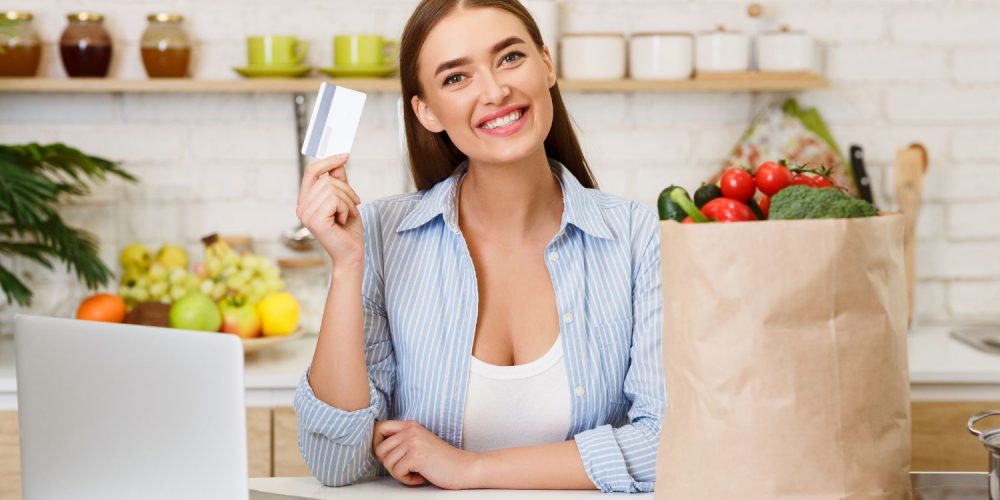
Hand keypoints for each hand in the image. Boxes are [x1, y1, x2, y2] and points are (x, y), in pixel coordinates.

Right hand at [295, 154, 363, 268]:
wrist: (351, 254)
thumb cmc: (348, 230)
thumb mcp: (345, 200)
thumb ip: (339, 181)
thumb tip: (339, 161)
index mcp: (306, 200)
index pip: (312, 171)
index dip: (328, 161)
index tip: (345, 155)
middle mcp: (302, 206)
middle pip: (326, 179)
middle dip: (346, 189)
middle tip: (354, 204)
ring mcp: (306, 213)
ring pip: (332, 188)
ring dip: (347, 201)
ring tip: (347, 214)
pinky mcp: (315, 220)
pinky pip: (335, 200)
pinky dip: (346, 208)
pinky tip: (344, 220)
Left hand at [372, 420, 477, 489]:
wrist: (462, 467)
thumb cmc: (440, 460)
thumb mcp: (418, 443)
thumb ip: (401, 440)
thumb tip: (376, 449)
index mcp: (410, 425)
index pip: (379, 428)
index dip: (377, 444)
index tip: (387, 456)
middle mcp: (410, 430)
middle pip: (379, 449)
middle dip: (389, 464)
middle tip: (406, 468)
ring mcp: (412, 442)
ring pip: (387, 463)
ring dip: (399, 473)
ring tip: (415, 472)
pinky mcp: (415, 456)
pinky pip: (397, 472)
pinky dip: (407, 480)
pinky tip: (421, 476)